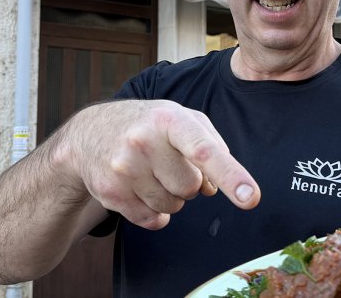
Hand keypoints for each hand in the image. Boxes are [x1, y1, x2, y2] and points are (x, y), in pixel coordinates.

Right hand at [54, 99, 260, 229]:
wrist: (90, 134)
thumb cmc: (148, 126)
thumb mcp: (182, 119)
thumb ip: (211, 146)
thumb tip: (216, 187)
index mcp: (169, 119)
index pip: (204, 150)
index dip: (230, 174)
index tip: (250, 197)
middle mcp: (144, 141)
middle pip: (190, 187)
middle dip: (187, 181)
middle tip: (168, 162)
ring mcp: (124, 168)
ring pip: (172, 206)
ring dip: (170, 196)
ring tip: (151, 172)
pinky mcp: (111, 193)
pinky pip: (152, 220)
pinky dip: (154, 212)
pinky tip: (140, 189)